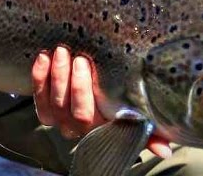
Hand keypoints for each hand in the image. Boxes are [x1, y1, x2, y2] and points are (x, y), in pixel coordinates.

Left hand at [31, 46, 172, 158]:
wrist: (99, 97)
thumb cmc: (123, 105)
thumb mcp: (138, 118)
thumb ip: (149, 132)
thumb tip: (165, 150)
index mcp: (97, 127)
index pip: (85, 115)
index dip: (81, 90)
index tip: (87, 63)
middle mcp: (75, 126)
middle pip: (65, 106)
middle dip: (68, 78)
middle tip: (74, 54)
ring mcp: (58, 117)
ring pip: (50, 101)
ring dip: (53, 74)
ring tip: (59, 51)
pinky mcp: (45, 106)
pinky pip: (37, 95)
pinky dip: (38, 75)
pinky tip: (43, 57)